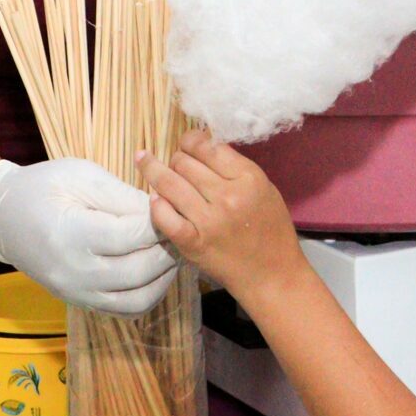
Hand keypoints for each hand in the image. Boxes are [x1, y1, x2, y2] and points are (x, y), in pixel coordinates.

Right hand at [0, 158, 180, 315]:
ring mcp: (77, 293)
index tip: (173, 206)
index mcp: (70, 235)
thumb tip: (162, 211)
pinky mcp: (82, 302)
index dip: (160, 222)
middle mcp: (74, 273)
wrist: (4, 217)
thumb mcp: (81, 175)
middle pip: (139, 271)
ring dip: (164, 277)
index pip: (131, 236)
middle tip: (181, 226)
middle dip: (168, 249)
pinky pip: (126, 309)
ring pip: (138, 299)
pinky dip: (149, 293)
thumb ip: (123, 196)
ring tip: (174, 249)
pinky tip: (157, 269)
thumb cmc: (43, 187)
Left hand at [142, 130, 304, 301]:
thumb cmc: (272, 230)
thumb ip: (235, 169)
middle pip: (184, 162)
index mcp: (248, 178)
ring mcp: (207, 220)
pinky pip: (164, 216)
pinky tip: (155, 198)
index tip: (186, 142)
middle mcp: (226, 196)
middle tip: (177, 163)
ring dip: (154, 170)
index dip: (191, 140)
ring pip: (169, 183)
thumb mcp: (265, 189)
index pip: (207, 147)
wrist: (272, 275)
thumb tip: (203, 148)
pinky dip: (157, 205)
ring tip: (144, 161)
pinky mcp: (192, 242)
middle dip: (177, 158)